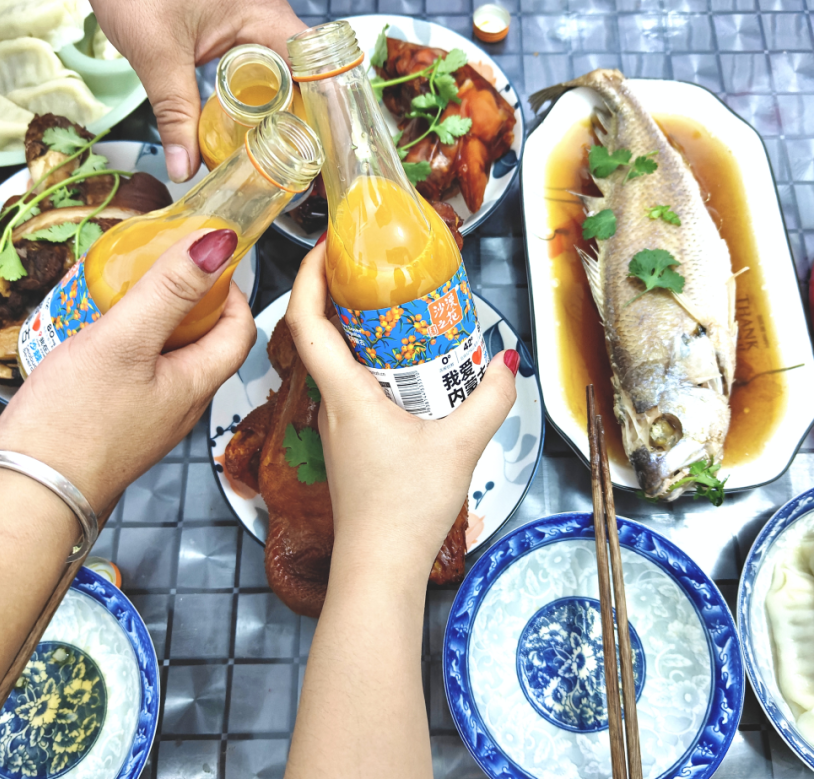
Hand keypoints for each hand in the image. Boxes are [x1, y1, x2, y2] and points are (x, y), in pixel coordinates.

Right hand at [0, 229, 255, 512]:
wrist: (27, 494)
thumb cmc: (74, 424)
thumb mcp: (125, 341)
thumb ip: (170, 291)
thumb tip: (218, 244)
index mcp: (197, 384)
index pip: (239, 330)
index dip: (230, 291)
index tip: (203, 261)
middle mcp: (180, 404)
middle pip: (202, 341)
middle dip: (185, 301)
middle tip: (154, 270)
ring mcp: (147, 417)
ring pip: (164, 357)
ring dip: (150, 322)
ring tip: (118, 296)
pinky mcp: (114, 425)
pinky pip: (132, 375)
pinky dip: (122, 346)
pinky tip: (89, 335)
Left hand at [82, 0, 306, 183]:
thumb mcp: (155, 54)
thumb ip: (174, 114)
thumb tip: (184, 167)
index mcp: (261, 11)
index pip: (313, 68)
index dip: (319, 110)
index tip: (313, 147)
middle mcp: (266, 5)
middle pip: (300, 71)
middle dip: (296, 113)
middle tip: (289, 157)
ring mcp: (250, 4)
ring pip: (278, 61)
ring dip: (275, 98)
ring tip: (271, 142)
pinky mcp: (231, 7)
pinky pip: (256, 49)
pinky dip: (253, 79)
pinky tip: (241, 106)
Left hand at [285, 243, 518, 577]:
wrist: (379, 567)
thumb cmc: (404, 511)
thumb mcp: (460, 447)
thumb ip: (490, 400)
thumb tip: (506, 363)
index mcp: (345, 395)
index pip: (306, 321)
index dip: (308, 275)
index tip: (327, 245)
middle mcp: (330, 405)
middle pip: (319, 334)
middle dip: (340, 293)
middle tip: (374, 268)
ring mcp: (335, 425)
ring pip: (336, 361)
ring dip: (357, 329)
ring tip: (396, 308)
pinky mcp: (347, 442)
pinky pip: (351, 386)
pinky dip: (371, 363)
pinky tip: (406, 368)